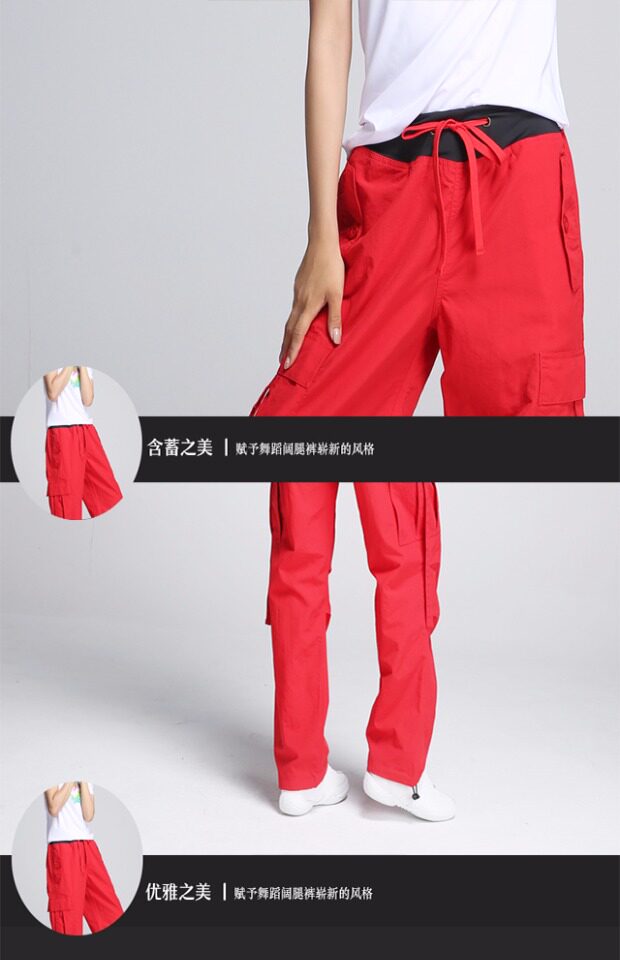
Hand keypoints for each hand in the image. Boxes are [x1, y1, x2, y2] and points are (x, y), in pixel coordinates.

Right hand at [279, 239, 343, 368]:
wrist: (322, 244)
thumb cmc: (332, 268)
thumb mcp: (337, 294)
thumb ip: (335, 318)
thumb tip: (335, 340)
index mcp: (308, 306)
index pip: (298, 334)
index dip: (293, 350)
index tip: (288, 364)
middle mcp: (299, 301)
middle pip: (289, 329)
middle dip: (286, 347)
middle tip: (282, 361)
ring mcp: (297, 293)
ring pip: (290, 319)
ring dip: (288, 335)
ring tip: (287, 346)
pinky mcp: (298, 286)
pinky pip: (293, 308)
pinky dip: (292, 321)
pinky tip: (296, 322)